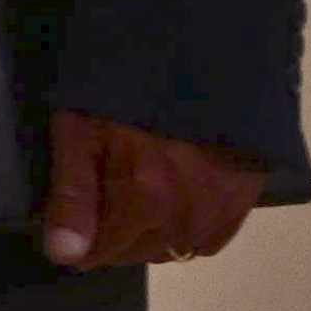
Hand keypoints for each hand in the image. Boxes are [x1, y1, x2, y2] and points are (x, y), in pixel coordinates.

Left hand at [38, 109, 265, 269]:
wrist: (195, 55)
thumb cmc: (123, 89)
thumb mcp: (80, 130)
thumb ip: (73, 196)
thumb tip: (65, 255)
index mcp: (147, 197)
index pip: (106, 251)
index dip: (82, 243)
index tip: (72, 226)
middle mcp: (189, 214)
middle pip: (140, 252)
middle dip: (113, 239)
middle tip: (100, 204)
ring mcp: (221, 209)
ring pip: (175, 249)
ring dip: (150, 239)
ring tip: (134, 203)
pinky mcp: (246, 199)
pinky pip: (210, 240)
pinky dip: (186, 234)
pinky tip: (172, 208)